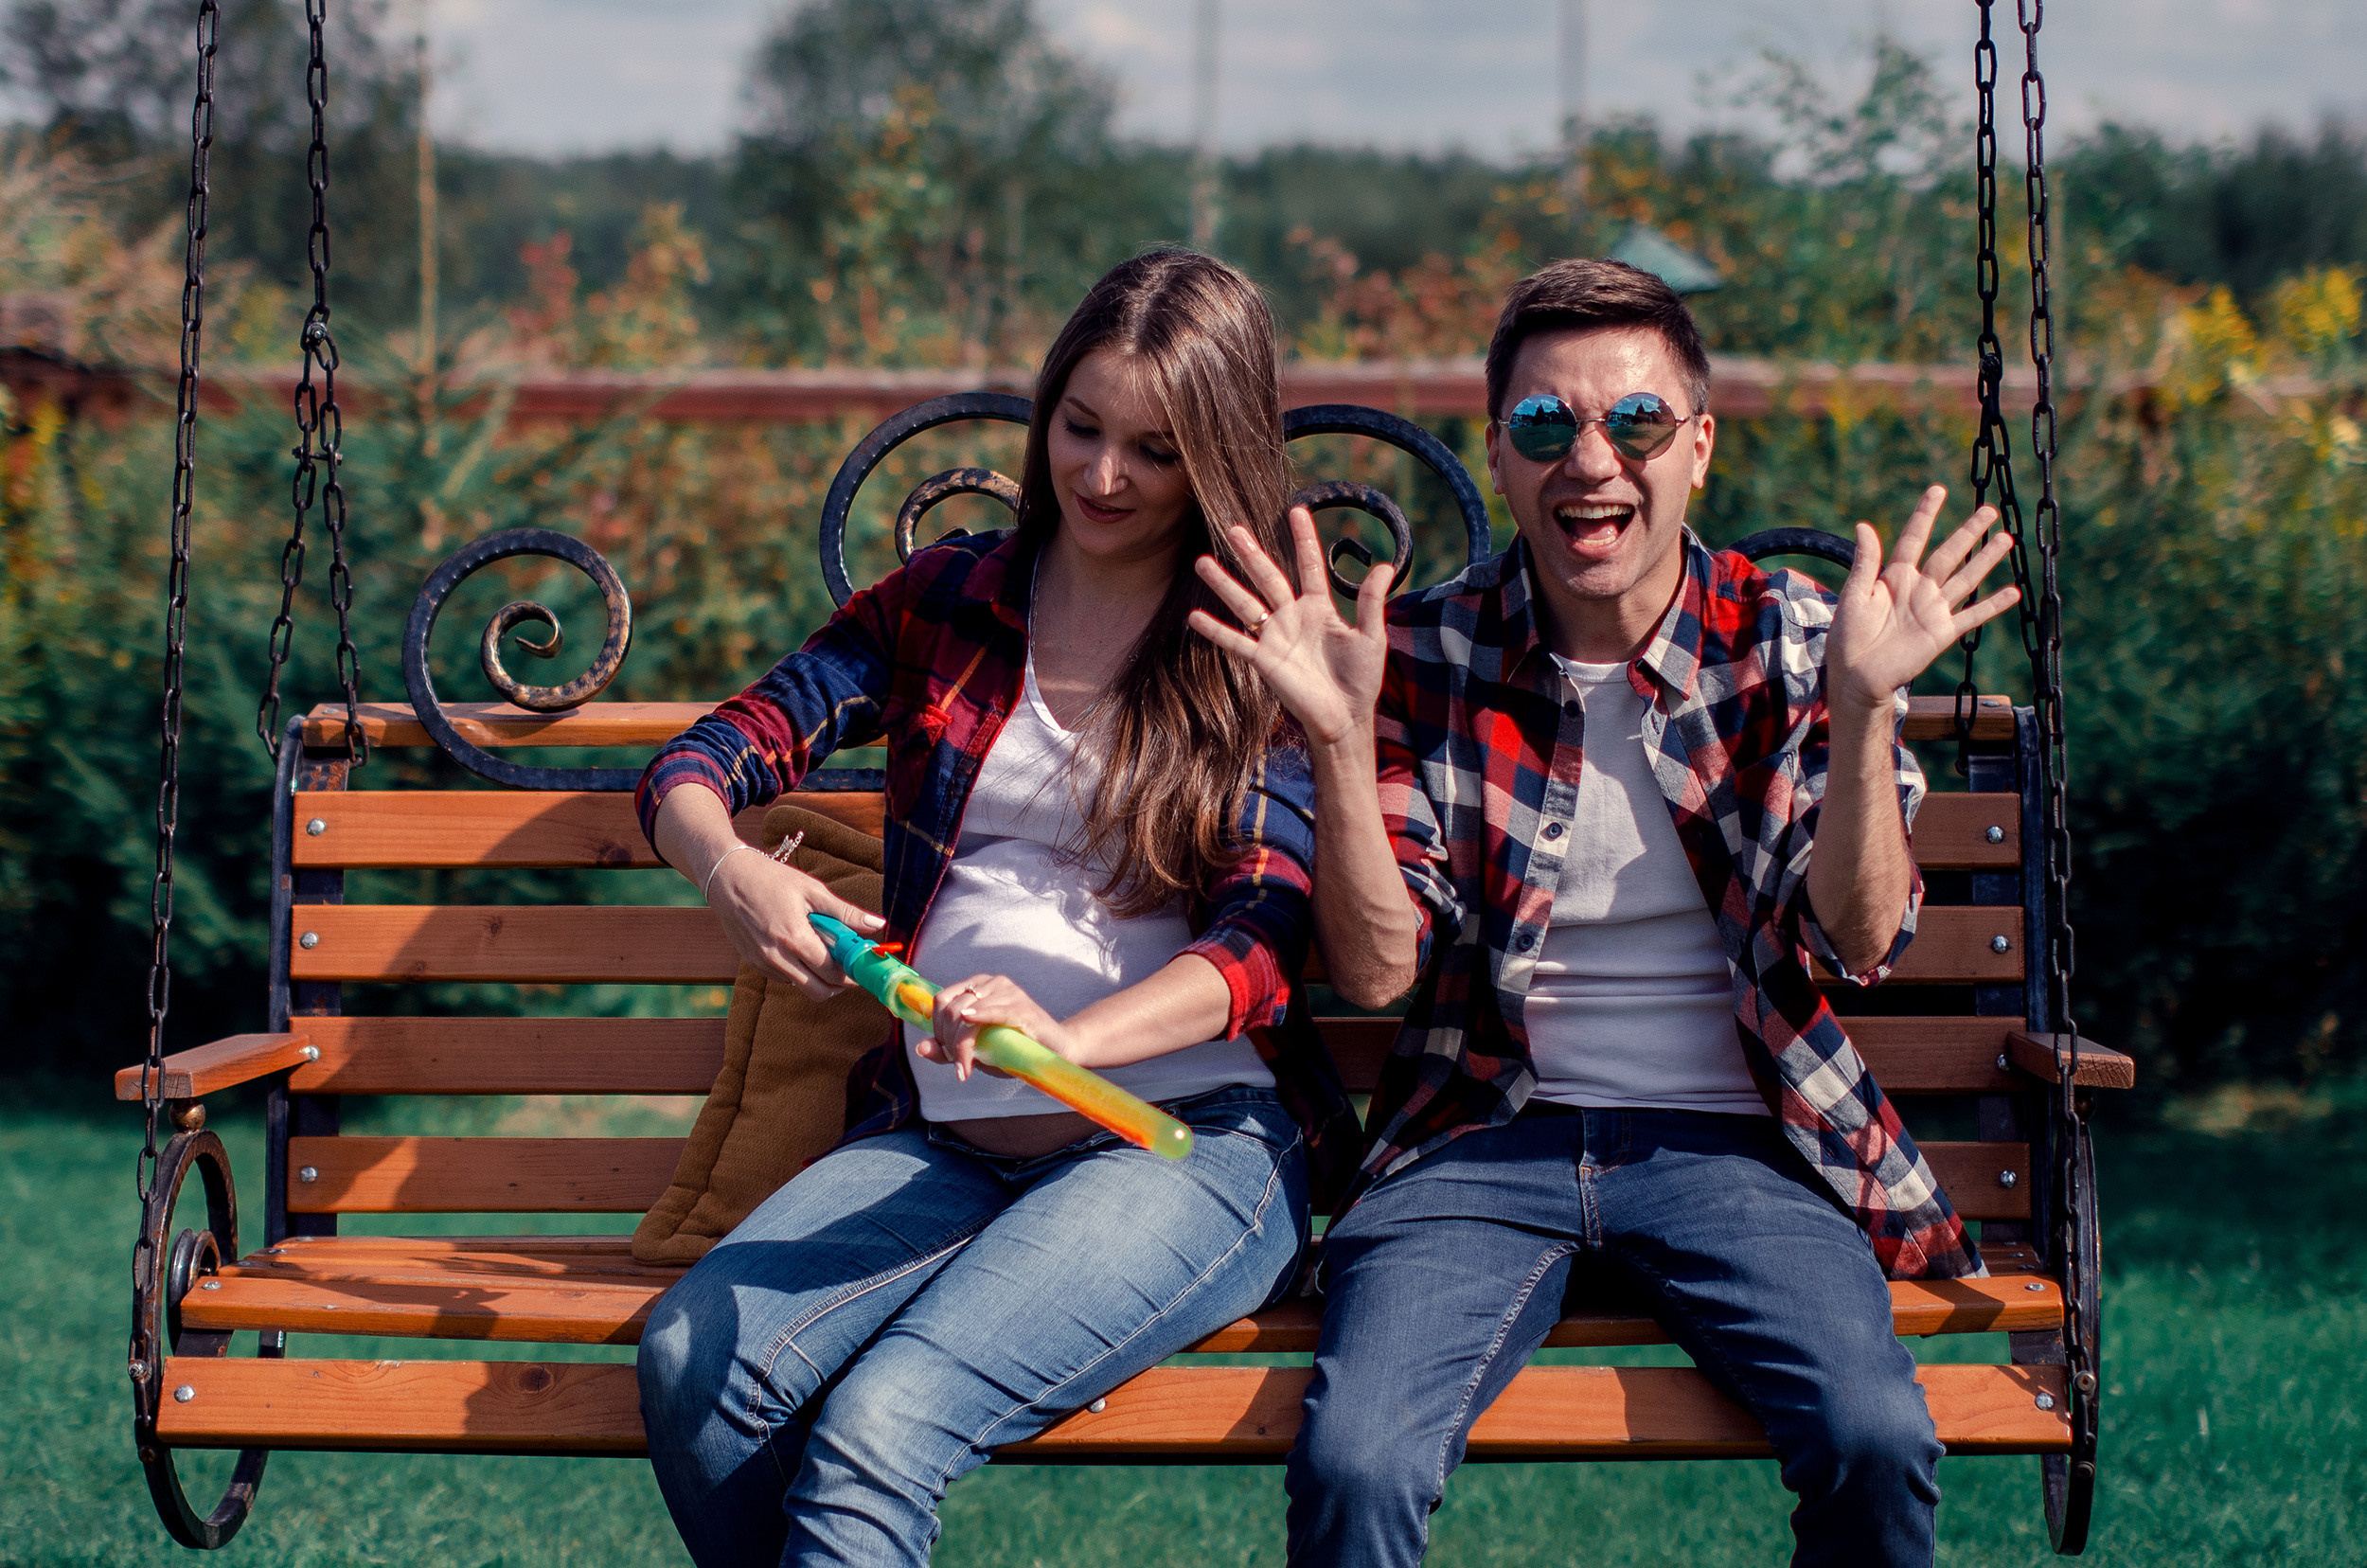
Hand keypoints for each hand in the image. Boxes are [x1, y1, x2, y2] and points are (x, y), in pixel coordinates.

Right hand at [705, 850, 886, 1001]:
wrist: (726, 877)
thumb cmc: (771, 879)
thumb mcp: (812, 890)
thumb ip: (845, 912)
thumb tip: (877, 925)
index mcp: (794, 938)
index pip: (833, 972)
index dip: (852, 973)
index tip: (861, 965)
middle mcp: (777, 957)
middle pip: (819, 991)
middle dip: (839, 984)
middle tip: (848, 968)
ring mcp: (763, 963)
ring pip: (801, 986)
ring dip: (818, 977)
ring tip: (824, 951)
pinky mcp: (753, 963)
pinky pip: (784, 978)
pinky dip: (799, 970)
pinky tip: (800, 948)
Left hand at [918, 973, 1079, 1080]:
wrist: (1054, 1052)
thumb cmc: (1014, 1049)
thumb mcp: (976, 1051)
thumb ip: (948, 1050)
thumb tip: (920, 1048)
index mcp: (976, 987)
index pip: (941, 1001)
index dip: (937, 1029)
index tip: (948, 1055)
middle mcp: (990, 983)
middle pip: (952, 1008)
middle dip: (950, 1042)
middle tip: (960, 1066)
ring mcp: (1008, 992)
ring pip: (968, 1012)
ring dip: (962, 1044)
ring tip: (967, 1066)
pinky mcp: (1023, 1007)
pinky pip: (994, 1010)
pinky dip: (980, 1018)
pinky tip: (970, 1022)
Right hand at [1186, 506, 1392, 747]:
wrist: (1346, 717)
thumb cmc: (1361, 679)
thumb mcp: (1371, 636)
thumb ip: (1370, 601)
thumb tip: (1385, 564)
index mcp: (1320, 607)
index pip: (1309, 565)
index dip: (1303, 538)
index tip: (1295, 510)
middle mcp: (1293, 616)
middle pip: (1268, 576)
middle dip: (1252, 553)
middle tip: (1234, 527)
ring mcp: (1276, 637)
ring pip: (1245, 603)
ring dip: (1224, 584)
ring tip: (1202, 562)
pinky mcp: (1265, 660)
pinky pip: (1236, 642)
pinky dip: (1216, 630)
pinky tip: (1195, 617)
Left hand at [1828, 486, 2021, 713]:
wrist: (1856, 676)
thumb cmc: (1847, 637)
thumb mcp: (1854, 595)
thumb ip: (1865, 562)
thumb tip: (1864, 525)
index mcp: (1893, 577)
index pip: (1913, 538)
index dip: (1925, 515)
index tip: (1938, 490)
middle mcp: (1918, 589)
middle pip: (1948, 554)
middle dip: (1968, 532)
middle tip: (1990, 510)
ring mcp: (1932, 610)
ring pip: (1965, 578)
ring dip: (1986, 560)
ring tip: (2006, 539)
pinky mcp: (1942, 633)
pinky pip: (1972, 616)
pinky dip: (1993, 605)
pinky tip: (2013, 592)